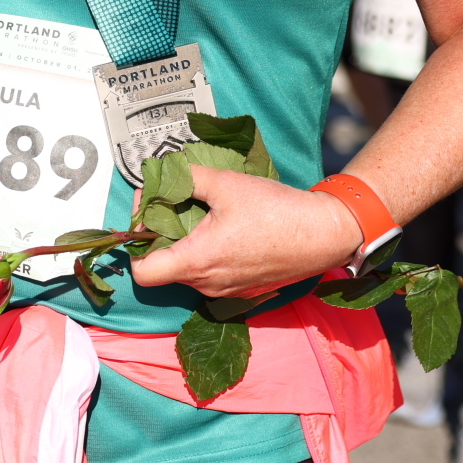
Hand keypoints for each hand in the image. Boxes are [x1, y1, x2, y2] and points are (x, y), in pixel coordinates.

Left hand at [129, 167, 362, 298]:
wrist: (325, 234)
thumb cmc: (277, 211)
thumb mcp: (226, 184)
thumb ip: (187, 177)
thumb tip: (164, 171)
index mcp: (197, 262)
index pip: (143, 273)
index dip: (136, 244)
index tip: (148, 218)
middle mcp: (208, 285)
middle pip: (164, 268)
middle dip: (161, 236)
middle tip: (172, 204)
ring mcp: (227, 291)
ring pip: (189, 272)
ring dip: (186, 245)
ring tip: (201, 214)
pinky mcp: (244, 290)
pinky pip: (212, 276)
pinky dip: (209, 255)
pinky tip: (224, 229)